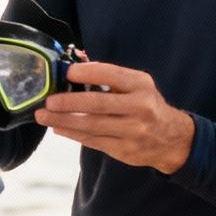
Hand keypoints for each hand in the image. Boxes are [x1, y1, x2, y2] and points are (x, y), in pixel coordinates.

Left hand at [35, 61, 194, 172]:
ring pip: (92, 126)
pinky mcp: (124, 150)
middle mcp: (139, 107)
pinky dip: (72, 134)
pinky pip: (93, 141)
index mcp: (141, 85)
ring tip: (44, 116)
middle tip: (48, 101)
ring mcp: (133, 131)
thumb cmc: (146, 105)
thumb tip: (74, 65)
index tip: (66, 72)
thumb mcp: (137, 85)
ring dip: (63, 121)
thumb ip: (109, 76)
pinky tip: (58, 128)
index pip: (111, 75)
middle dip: (69, 102)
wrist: (172, 139)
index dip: (87, 73)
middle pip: (98, 104)